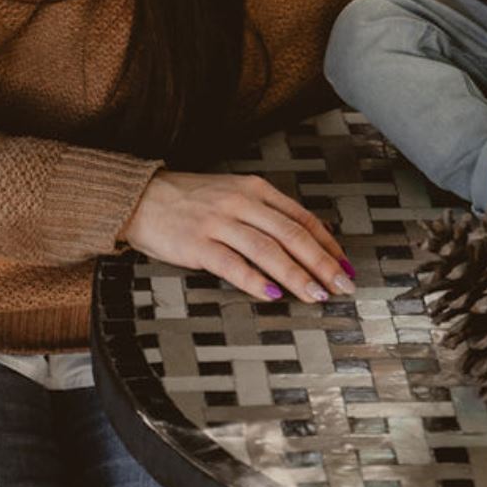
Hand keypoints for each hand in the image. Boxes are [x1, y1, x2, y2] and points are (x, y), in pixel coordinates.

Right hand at [121, 171, 354, 303]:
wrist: (140, 197)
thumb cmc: (190, 200)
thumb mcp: (234, 194)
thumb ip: (267, 213)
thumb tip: (308, 238)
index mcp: (255, 189)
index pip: (302, 218)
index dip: (328, 245)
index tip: (345, 266)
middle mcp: (241, 202)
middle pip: (292, 235)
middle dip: (322, 264)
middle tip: (342, 286)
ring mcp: (219, 222)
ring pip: (269, 251)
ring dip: (297, 276)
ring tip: (316, 296)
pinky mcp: (197, 243)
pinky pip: (233, 265)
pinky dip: (256, 282)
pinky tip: (273, 296)